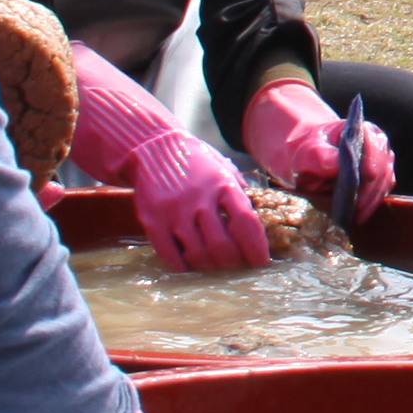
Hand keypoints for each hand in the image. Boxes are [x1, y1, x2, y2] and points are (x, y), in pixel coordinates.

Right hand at [132, 128, 274, 271]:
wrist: (155, 147)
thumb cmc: (196, 161)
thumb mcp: (224, 169)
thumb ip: (239, 194)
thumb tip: (257, 224)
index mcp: (223, 185)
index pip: (246, 223)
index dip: (256, 248)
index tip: (260, 261)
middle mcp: (200, 199)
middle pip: (222, 245)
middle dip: (233, 261)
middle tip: (235, 264)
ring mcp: (174, 211)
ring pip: (197, 253)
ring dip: (209, 264)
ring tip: (213, 262)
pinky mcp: (152, 220)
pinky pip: (169, 254)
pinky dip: (182, 265)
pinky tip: (188, 263)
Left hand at [242, 78, 392, 210]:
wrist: (311, 161)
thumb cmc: (310, 152)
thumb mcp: (308, 152)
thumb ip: (319, 155)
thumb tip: (334, 165)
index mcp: (363, 131)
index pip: (374, 143)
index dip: (372, 160)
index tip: (367, 176)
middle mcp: (377, 146)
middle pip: (382, 166)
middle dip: (371, 188)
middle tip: (358, 206)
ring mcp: (381, 163)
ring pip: (384, 182)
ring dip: (372, 200)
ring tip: (357, 215)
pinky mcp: (380, 181)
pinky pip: (380, 193)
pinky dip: (371, 205)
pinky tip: (359, 216)